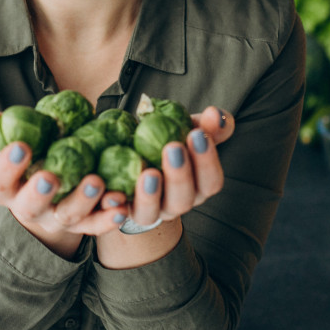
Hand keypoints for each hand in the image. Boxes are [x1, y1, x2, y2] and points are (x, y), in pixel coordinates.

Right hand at [0, 114, 128, 254]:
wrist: (50, 193)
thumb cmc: (30, 159)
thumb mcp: (14, 145)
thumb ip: (3, 132)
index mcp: (7, 189)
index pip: (0, 181)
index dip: (7, 166)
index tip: (21, 146)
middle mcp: (29, 209)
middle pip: (30, 208)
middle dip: (39, 193)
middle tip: (50, 177)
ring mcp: (57, 219)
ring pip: (68, 216)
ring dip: (82, 201)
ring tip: (96, 182)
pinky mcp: (83, 225)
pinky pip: (96, 225)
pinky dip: (109, 218)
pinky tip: (121, 205)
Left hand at [126, 105, 234, 228]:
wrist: (132, 153)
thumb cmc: (167, 142)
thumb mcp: (188, 128)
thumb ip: (207, 124)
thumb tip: (215, 115)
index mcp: (197, 186)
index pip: (211, 182)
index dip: (207, 162)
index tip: (197, 135)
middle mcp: (175, 203)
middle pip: (183, 200)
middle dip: (180, 175)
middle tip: (173, 147)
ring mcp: (148, 211)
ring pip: (151, 213)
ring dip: (150, 195)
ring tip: (149, 173)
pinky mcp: (122, 211)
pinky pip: (118, 214)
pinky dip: (116, 205)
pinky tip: (113, 194)